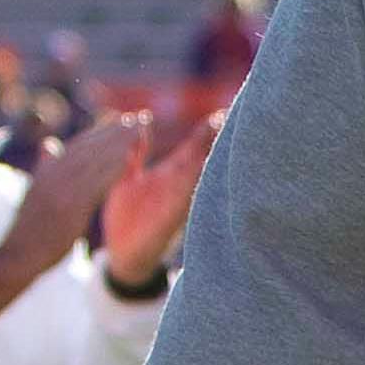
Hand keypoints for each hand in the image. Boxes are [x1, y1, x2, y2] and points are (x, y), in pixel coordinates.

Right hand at [1, 111, 148, 267]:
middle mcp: (52, 176)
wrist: (16, 255)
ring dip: (118, 143)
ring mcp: (60, 191)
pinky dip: (112, 168)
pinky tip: (129, 157)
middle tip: (137, 117)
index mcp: (46, 171)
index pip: (78, 145)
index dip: (101, 131)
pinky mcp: (68, 207)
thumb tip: (49, 144)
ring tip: (139, 129)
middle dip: (114, 131)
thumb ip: (45, 167)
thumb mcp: (34, 192)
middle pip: (89, 147)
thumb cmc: (28, 228)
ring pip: (94, 160)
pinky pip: (95, 183)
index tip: (120, 119)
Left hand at [97, 110, 220, 286]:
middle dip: (222, 138)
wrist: (121, 255)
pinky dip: (196, 185)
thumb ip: (134, 153)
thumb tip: (139, 121)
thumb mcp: (128, 179)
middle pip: (207, 156)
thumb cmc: (128, 218)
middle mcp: (181, 185)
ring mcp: (178, 201)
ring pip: (202, 174)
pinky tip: (204, 169)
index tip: (228, 108)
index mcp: (172, 173)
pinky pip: (187, 200)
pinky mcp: (169, 218)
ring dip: (214, 158)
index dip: (212, 126)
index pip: (197, 144)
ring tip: (230, 139)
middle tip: (242, 116)